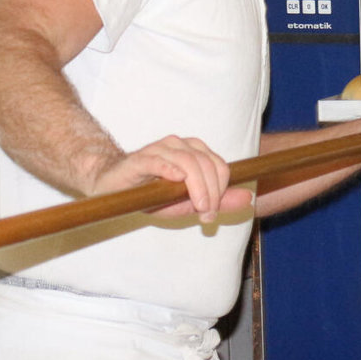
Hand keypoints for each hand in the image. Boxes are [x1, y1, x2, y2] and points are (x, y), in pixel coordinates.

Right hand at [85, 135, 253, 222]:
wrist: (111, 186)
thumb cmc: (150, 194)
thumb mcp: (187, 202)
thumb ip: (218, 200)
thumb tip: (249, 198)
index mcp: (194, 152)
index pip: (219, 165)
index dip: (222, 189)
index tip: (213, 212)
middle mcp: (179, 145)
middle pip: (206, 164)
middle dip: (212, 192)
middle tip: (207, 214)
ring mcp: (160, 149)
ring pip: (189, 161)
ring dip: (197, 187)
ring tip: (197, 207)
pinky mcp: (140, 158)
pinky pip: (160, 160)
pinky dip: (171, 169)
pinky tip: (177, 180)